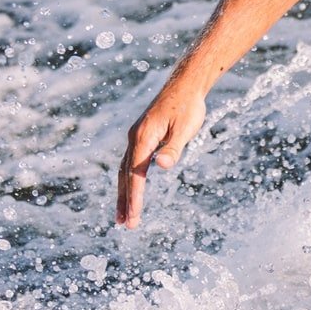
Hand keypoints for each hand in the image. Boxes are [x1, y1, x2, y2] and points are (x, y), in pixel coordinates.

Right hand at [115, 89, 206, 227]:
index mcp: (143, 138)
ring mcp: (136, 136)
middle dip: (124, 201)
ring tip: (123, 215)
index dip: (134, 198)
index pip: (136, 175)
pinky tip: (130, 189)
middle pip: (125, 176)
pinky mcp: (141, 136)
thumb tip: (163, 166)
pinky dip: (128, 179)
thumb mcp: (186, 128)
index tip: (133, 218)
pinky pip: (130, 162)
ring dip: (124, 193)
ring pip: (125, 170)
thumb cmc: (188, 107)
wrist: (185, 85)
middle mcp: (135, 138)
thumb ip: (174, 148)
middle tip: (124, 225)